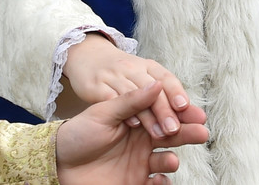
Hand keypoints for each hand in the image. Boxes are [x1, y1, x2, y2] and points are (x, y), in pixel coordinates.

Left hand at [56, 80, 208, 184]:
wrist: (58, 163)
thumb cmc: (79, 134)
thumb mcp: (103, 113)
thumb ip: (131, 101)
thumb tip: (157, 84)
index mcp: (137, 119)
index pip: (165, 114)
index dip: (181, 113)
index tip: (196, 113)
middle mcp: (143, 140)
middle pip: (172, 137)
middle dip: (188, 134)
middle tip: (201, 132)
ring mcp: (140, 162)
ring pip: (166, 161)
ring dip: (172, 160)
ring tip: (171, 161)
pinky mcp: (135, 182)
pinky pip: (156, 183)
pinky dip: (161, 182)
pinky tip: (159, 180)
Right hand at [61, 35, 191, 141]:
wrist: (88, 57)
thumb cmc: (123, 74)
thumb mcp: (144, 77)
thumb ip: (165, 95)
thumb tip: (193, 114)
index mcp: (149, 67)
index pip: (166, 78)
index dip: (176, 92)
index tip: (185, 107)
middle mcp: (133, 69)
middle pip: (152, 89)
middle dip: (165, 109)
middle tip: (175, 129)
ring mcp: (114, 76)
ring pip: (134, 96)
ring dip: (148, 115)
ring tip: (159, 134)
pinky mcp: (96, 86)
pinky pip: (110, 99)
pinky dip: (122, 111)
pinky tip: (133, 124)